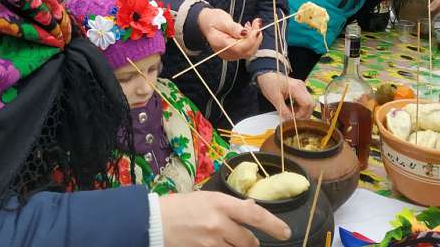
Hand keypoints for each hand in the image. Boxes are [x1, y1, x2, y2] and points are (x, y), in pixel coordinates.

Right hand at [159, 191, 290, 246]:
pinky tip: (218, 245)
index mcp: (220, 203)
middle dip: (250, 243)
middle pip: (249, 241)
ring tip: (227, 241)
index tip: (285, 233)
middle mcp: (218, 224)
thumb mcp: (207, 198)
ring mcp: (210, 243)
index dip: (274, 226)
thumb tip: (252, 208)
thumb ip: (230, 205)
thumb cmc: (181, 206)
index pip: (255, 215)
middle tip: (245, 241)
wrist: (154, 222)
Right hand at [197, 9, 262, 59]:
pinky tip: (249, 29)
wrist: (206, 22)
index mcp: (220, 45)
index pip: (240, 48)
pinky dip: (252, 39)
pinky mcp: (235, 52)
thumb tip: (245, 33)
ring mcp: (231, 54)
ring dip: (255, 38)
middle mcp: (226, 53)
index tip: (256, 28)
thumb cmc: (212, 20)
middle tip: (256, 22)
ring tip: (252, 24)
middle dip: (255, 38)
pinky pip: (248, 49)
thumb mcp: (222, 21)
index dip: (251, 39)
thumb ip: (233, 28)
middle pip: (247, 51)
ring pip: (250, 51)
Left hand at [256, 72, 314, 119]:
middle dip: (304, 113)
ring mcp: (301, 87)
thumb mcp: (274, 98)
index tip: (294, 118)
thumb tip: (289, 119)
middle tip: (294, 118)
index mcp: (295, 87)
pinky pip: (304, 100)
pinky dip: (300, 107)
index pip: (307, 104)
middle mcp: (301, 86)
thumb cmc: (269, 83)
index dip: (302, 114)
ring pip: (309, 103)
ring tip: (291, 113)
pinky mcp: (300, 88)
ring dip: (302, 111)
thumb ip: (282, 110)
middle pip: (310, 104)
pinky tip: (292, 108)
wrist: (267, 74)